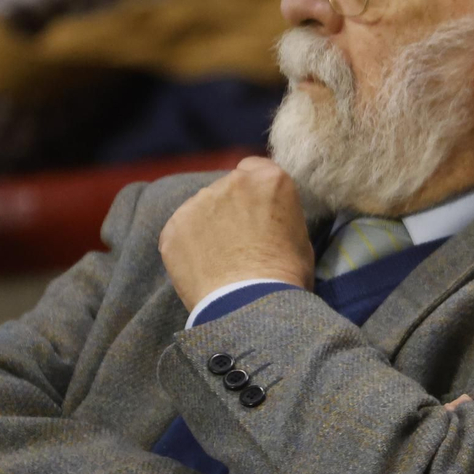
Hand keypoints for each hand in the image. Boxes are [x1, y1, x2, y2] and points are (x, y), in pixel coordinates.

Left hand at [158, 157, 314, 311]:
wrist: (250, 306)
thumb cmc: (286, 276)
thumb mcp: (299, 236)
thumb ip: (278, 215)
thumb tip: (267, 220)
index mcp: (268, 179)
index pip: (255, 168)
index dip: (255, 191)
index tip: (258, 211)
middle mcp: (231, 182)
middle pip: (227, 188)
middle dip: (231, 208)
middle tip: (240, 242)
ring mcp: (198, 202)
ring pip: (202, 208)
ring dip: (209, 226)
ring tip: (220, 260)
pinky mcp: (173, 227)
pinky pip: (181, 232)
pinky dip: (189, 246)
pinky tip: (204, 269)